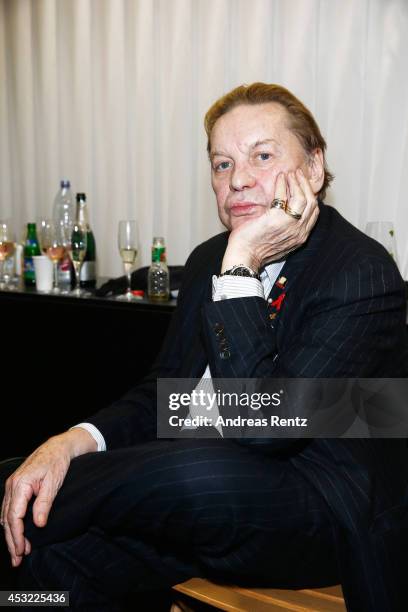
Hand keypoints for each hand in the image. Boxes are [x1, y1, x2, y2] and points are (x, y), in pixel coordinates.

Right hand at [1, 428, 95, 566]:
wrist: (58, 447)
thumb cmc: (57, 462)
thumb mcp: (54, 483)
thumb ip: (44, 504)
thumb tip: (38, 525)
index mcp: (20, 484)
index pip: (14, 516)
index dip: (16, 535)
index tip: (20, 550)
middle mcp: (12, 485)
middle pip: (7, 519)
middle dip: (11, 540)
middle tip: (17, 559)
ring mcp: (12, 486)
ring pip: (6, 515)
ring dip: (11, 534)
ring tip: (18, 551)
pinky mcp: (16, 487)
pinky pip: (9, 509)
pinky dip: (11, 524)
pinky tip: (17, 534)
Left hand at [221, 169, 318, 271]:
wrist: (244, 257)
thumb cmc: (255, 249)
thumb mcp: (278, 241)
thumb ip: (286, 229)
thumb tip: (285, 214)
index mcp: (300, 237)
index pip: (313, 213)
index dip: (309, 196)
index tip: (302, 186)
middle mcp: (299, 232)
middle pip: (311, 203)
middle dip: (305, 185)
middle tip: (297, 174)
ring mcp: (290, 225)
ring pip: (302, 197)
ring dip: (297, 182)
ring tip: (289, 174)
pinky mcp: (277, 219)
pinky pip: (284, 196)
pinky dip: (282, 184)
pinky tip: (279, 178)